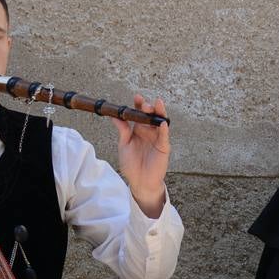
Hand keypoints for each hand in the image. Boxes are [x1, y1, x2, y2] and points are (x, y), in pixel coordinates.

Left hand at [115, 93, 170, 218]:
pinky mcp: (163, 147)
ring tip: (157, 104)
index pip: (139, 114)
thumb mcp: (124, 145)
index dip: (139, 105)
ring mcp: (157, 138)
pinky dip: (164, 129)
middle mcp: (149, 131)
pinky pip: (164, 136)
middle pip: (151, 115)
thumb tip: (114, 116)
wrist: (139, 181)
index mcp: (138, 129)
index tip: (137, 97)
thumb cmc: (131, 165)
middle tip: (144, 103)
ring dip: (159, 113)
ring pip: (160, 122)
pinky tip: (162, 123)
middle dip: (149, 107)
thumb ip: (122, 131)